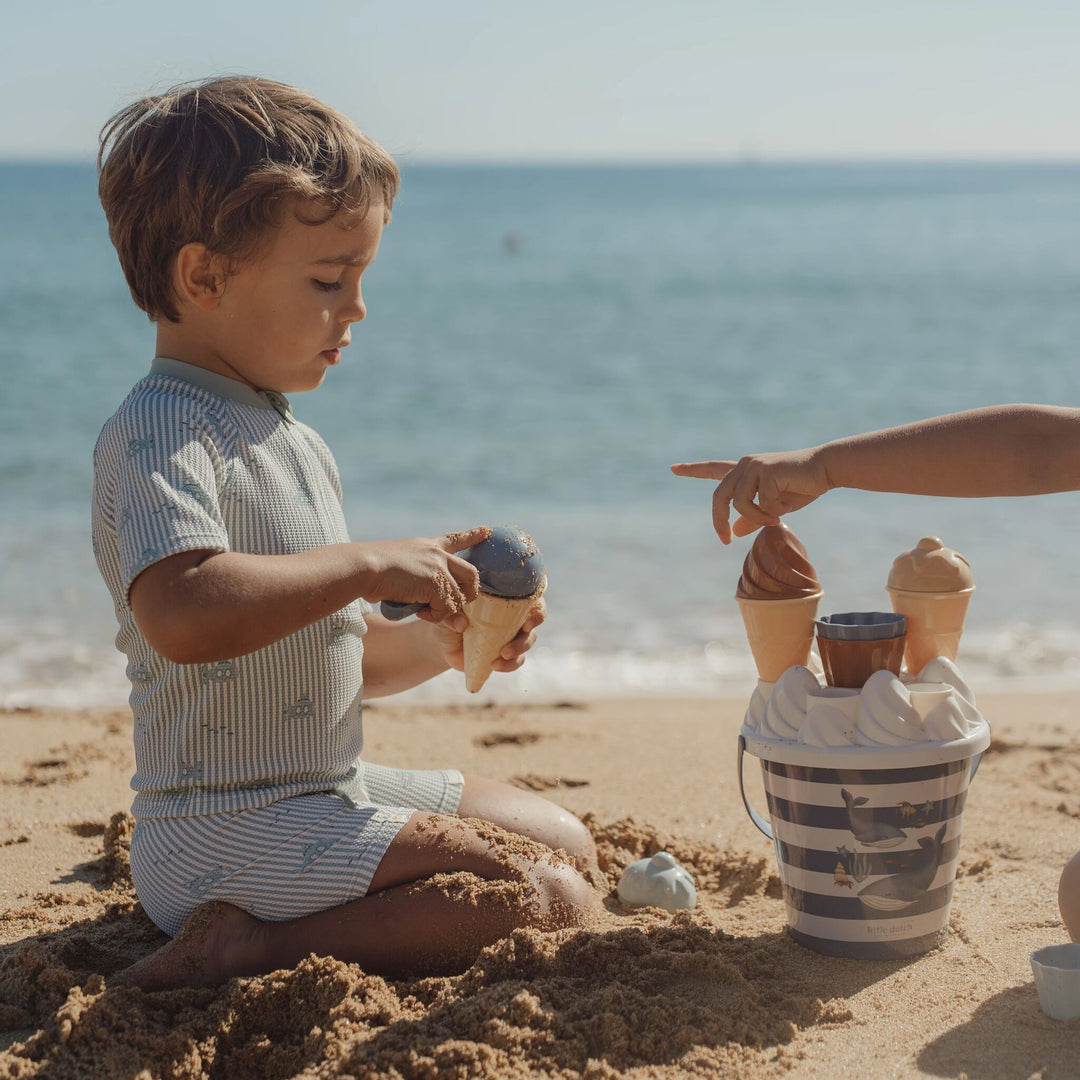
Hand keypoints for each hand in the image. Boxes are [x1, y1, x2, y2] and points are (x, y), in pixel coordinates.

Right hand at [357, 527, 490, 626]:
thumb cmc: (375, 571)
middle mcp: (438, 554)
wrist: (365, 567)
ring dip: (445, 610)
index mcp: (429, 546)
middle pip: (472, 573)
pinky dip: (434, 616)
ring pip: (460, 595)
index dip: (472, 536)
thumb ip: (426, 590)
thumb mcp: (404, 571)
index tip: (486, 530)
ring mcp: (438, 566)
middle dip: (469, 593)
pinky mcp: (435, 581)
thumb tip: (451, 616)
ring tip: (425, 610)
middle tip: (454, 603)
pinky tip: (419, 612)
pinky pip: (446, 607)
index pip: (456, 539)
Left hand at [432, 596, 546, 673]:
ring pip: (528, 642)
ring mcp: (512, 634)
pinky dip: (509, 665)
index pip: (532, 599)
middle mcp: (513, 614)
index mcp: (505, 597)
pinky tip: (495, 665)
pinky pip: (517, 660)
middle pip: (533, 623)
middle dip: (525, 638)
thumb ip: (452, 613)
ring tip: (501, 657)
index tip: (528, 622)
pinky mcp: (506, 653)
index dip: (537, 611)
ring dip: (518, 651)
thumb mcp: (448, 610)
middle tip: (508, 648)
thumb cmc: (449, 615)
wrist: (443, 639)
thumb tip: (461, 624)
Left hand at [671, 449, 828, 543]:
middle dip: (719, 521)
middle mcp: (745, 465)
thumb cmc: (802, 487)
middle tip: (725, 540)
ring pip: (738, 503)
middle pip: (718, 497)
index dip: (693, 470)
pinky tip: (783, 510)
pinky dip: (769, 514)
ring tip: (773, 519)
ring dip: (756, 518)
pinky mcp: (765, 470)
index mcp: (744, 471)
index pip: (713, 469)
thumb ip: (753, 517)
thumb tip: (735, 531)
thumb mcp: (774, 507)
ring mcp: (753, 466)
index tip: (673, 468)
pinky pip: (758, 504)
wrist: (825, 470)